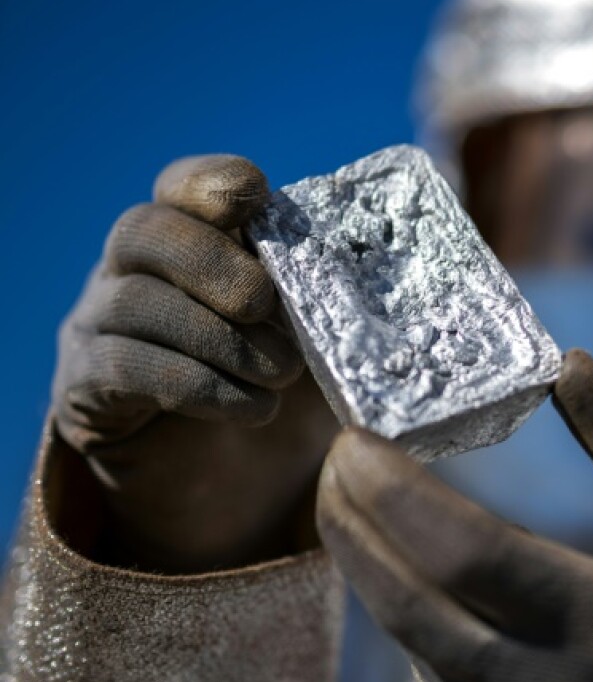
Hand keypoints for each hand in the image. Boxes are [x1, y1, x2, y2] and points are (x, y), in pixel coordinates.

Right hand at [52, 155, 337, 572]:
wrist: (241, 500)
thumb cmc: (291, 398)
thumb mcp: (331, 341)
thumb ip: (353, 299)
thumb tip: (419, 261)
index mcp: (194, 242)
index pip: (183, 185)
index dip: (214, 182)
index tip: (259, 198)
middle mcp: (133, 274)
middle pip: (143, 230)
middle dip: (212, 261)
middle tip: (268, 304)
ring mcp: (99, 330)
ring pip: (133, 302)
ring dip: (216, 335)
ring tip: (281, 373)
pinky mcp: (86, 394)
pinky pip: (124, 369)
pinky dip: (195, 384)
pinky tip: (252, 408)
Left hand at [317, 349, 592, 681]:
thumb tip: (569, 363)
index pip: (474, 557)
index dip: (401, 497)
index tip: (359, 438)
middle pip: (416, 612)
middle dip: (356, 531)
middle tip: (335, 461)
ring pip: (409, 644)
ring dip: (362, 566)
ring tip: (342, 496)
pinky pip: (422, 662)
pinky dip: (392, 599)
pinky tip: (379, 547)